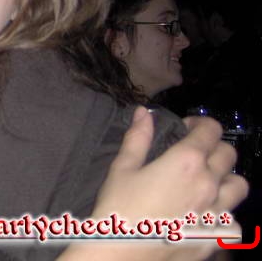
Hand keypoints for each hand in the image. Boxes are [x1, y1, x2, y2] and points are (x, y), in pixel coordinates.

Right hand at [61, 106, 248, 260]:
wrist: (122, 254)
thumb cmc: (119, 207)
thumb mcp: (122, 168)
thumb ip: (137, 138)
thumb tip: (144, 112)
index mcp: (186, 161)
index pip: (211, 130)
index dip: (200, 123)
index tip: (186, 127)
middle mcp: (209, 183)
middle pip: (229, 155)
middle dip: (213, 147)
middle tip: (194, 153)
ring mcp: (218, 213)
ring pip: (239, 186)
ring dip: (225, 179)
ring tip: (206, 183)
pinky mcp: (218, 237)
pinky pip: (234, 220)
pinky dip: (223, 214)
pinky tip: (203, 215)